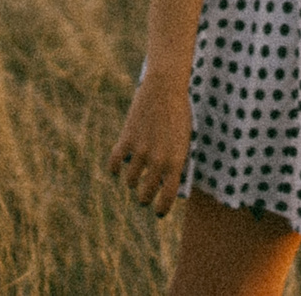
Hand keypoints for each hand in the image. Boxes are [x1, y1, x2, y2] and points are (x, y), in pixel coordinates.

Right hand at [107, 70, 190, 217]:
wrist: (166, 88)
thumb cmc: (180, 113)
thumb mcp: (185, 140)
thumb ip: (175, 161)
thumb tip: (166, 181)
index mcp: (176, 162)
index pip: (167, 197)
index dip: (162, 208)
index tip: (159, 212)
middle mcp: (158, 161)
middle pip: (146, 193)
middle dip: (144, 198)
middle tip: (144, 197)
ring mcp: (141, 151)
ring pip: (130, 180)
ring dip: (131, 182)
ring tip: (134, 180)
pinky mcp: (126, 139)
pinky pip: (115, 163)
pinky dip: (115, 168)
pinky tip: (117, 169)